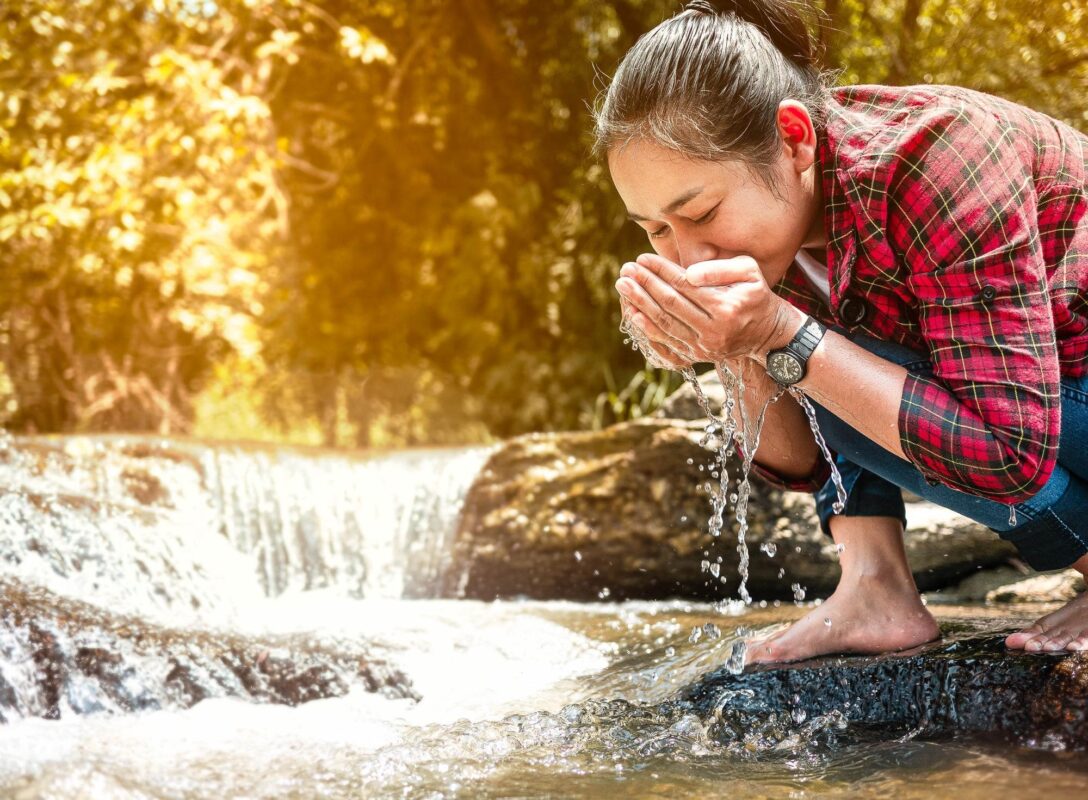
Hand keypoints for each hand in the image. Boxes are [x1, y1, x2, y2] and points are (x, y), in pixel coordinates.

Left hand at [615, 253, 801, 363]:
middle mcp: (714, 330)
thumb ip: (719, 268)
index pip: (684, 285)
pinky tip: (632, 313)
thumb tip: (688, 273)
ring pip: (664, 323)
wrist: (769, 334)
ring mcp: (704, 346)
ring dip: (640, 304)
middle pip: (670, 304)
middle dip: (644, 285)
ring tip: (623, 285)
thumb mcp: (749, 272)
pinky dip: (647, 328)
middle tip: (625, 270)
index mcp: (726, 306)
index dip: (661, 271)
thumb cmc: (756, 295)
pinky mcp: (697, 357)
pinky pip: (667, 342)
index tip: (642, 259)